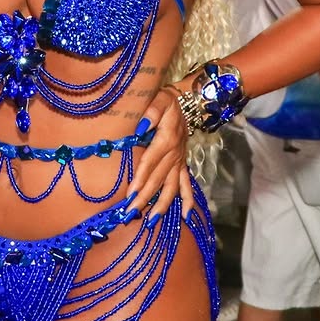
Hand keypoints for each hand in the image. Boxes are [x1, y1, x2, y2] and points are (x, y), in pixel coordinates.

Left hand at [125, 86, 194, 223]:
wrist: (190, 101)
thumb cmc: (169, 100)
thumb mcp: (161, 99)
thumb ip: (152, 111)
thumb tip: (141, 127)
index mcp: (166, 140)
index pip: (150, 163)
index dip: (140, 179)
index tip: (129, 195)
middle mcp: (175, 155)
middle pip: (158, 180)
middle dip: (144, 198)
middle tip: (131, 214)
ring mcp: (180, 162)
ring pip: (172, 187)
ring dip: (162, 205)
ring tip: (151, 221)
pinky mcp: (183, 164)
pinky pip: (187, 185)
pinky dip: (188, 201)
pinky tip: (187, 217)